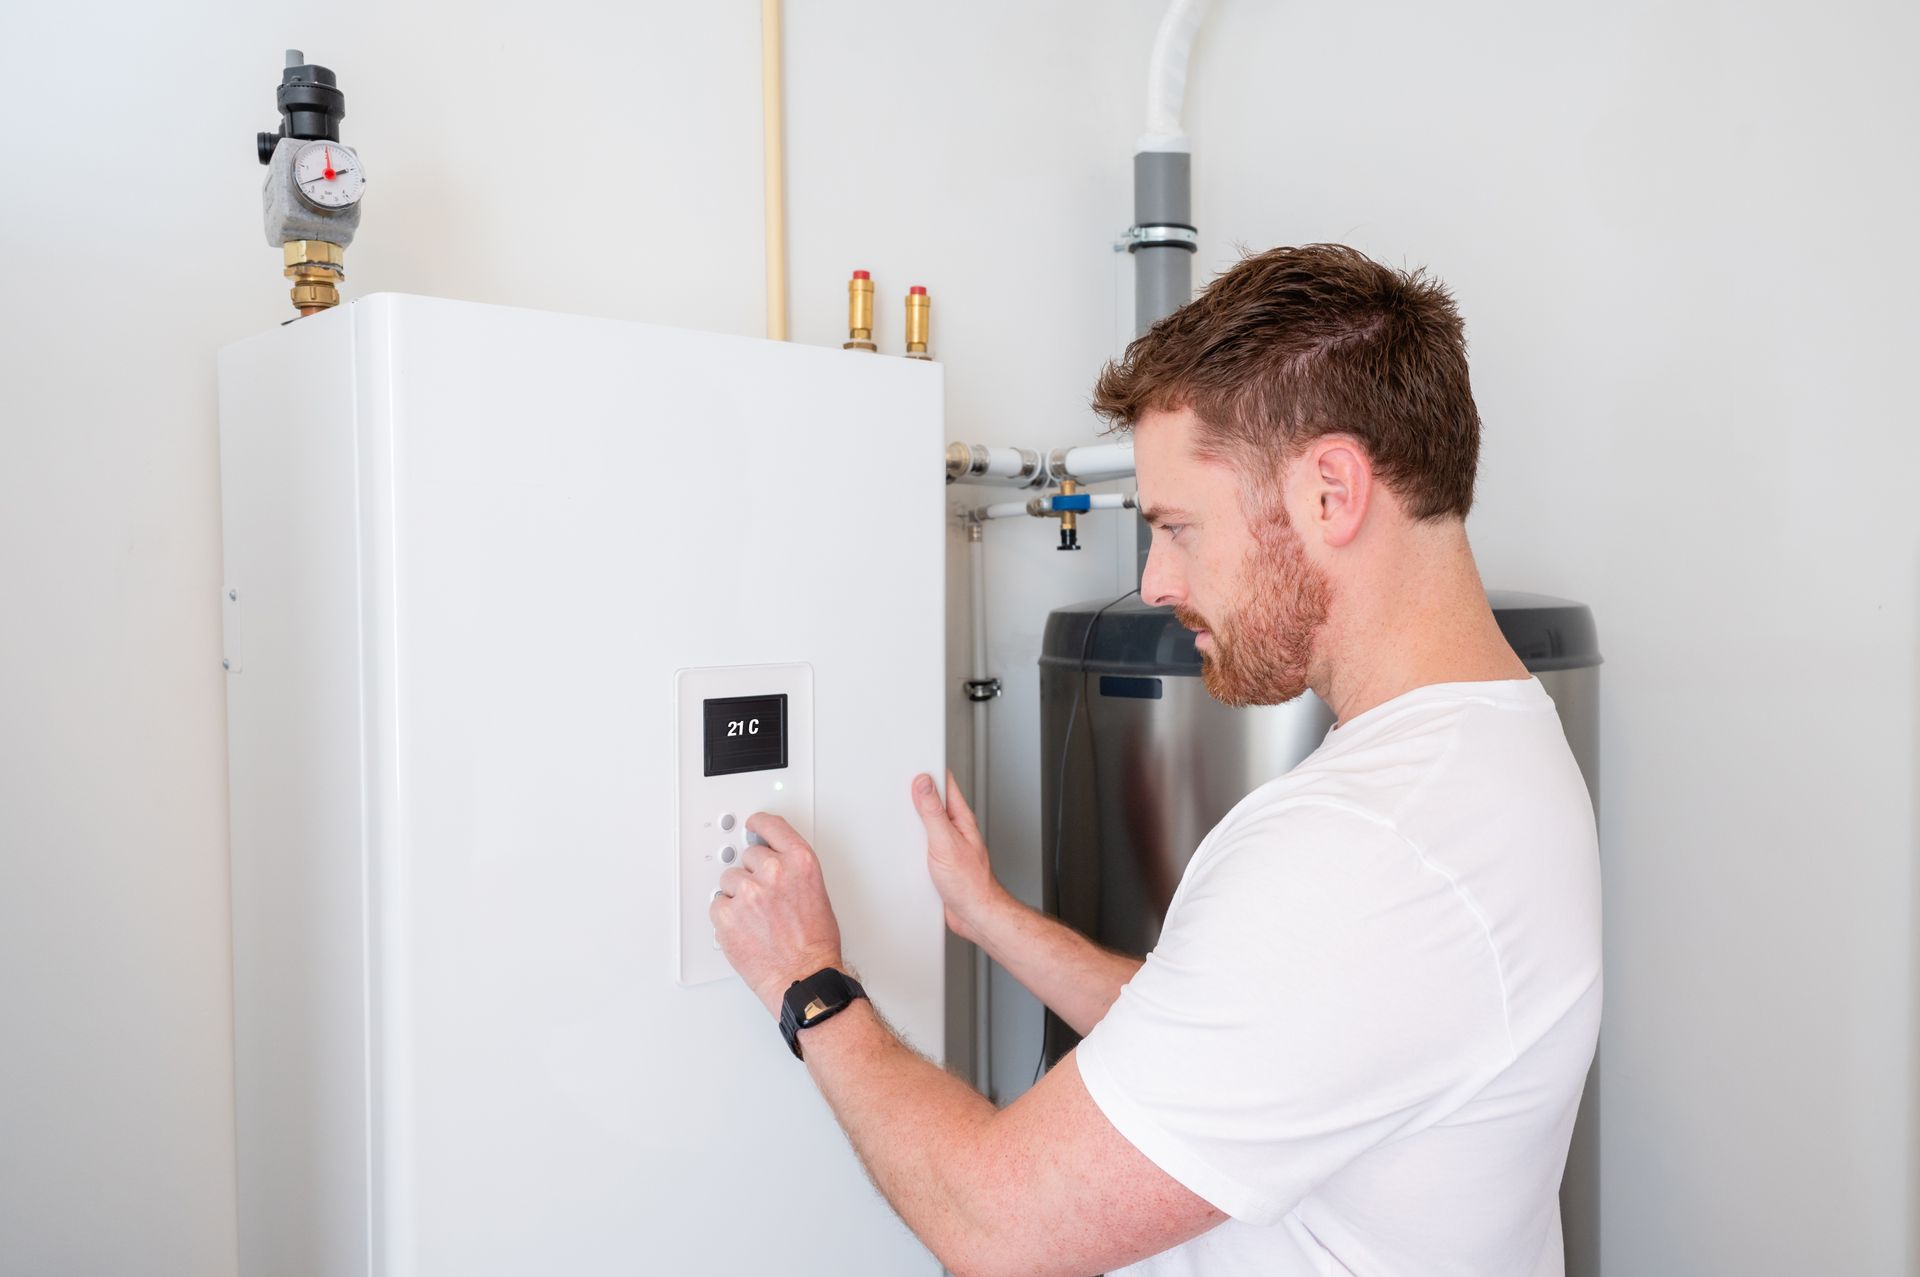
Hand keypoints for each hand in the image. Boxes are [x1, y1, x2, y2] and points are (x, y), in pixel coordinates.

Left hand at [709, 814, 845, 1016]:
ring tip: (756, 918)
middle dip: (752, 874)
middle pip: (747, 856)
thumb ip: (792, 871)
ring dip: (738, 896)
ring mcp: (748, 893)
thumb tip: (772, 862)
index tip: (752, 824)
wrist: (805, 977)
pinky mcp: (728, 915)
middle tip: (764, 899)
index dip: (758, 824)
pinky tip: (745, 929)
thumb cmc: (815, 944)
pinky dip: (727, 917)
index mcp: (799, 862)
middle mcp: (774, 872)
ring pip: (729, 880)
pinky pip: (717, 905)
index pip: (771, 826)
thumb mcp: (817, 893)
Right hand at [911, 772, 1007, 944]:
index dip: (929, 769)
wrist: (975, 914)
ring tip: (898, 806)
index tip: (913, 761)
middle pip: (932, 802)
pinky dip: (911, 841)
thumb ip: (933, 812)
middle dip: (915, 791)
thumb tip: (924, 783)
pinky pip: (922, 845)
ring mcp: (947, 845)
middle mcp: (954, 829)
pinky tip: (903, 843)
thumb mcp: (946, 842)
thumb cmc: (970, 883)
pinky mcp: (939, 862)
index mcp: (960, 818)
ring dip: (912, 818)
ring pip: (926, 824)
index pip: (945, 784)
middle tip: (899, 780)